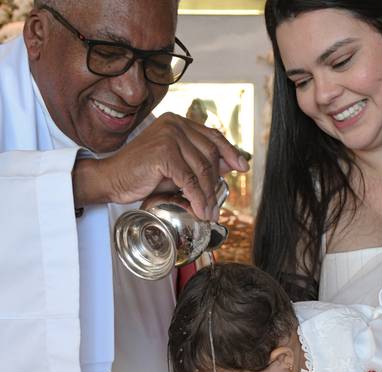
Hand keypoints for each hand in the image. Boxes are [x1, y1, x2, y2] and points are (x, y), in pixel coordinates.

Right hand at [101, 112, 248, 218]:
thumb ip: (197, 163)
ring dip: (207, 195)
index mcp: (178, 123)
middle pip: (209, 154)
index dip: (230, 152)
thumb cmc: (141, 173)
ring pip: (201, 169)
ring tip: (209, 212)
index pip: (212, 136)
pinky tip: (199, 210)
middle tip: (217, 203)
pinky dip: (196, 197)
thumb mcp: (175, 166)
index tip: (242, 166)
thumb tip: (227, 166)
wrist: (112, 178)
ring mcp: (169, 136)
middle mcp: (175, 124)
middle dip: (216, 182)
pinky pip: (189, 179)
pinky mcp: (163, 153)